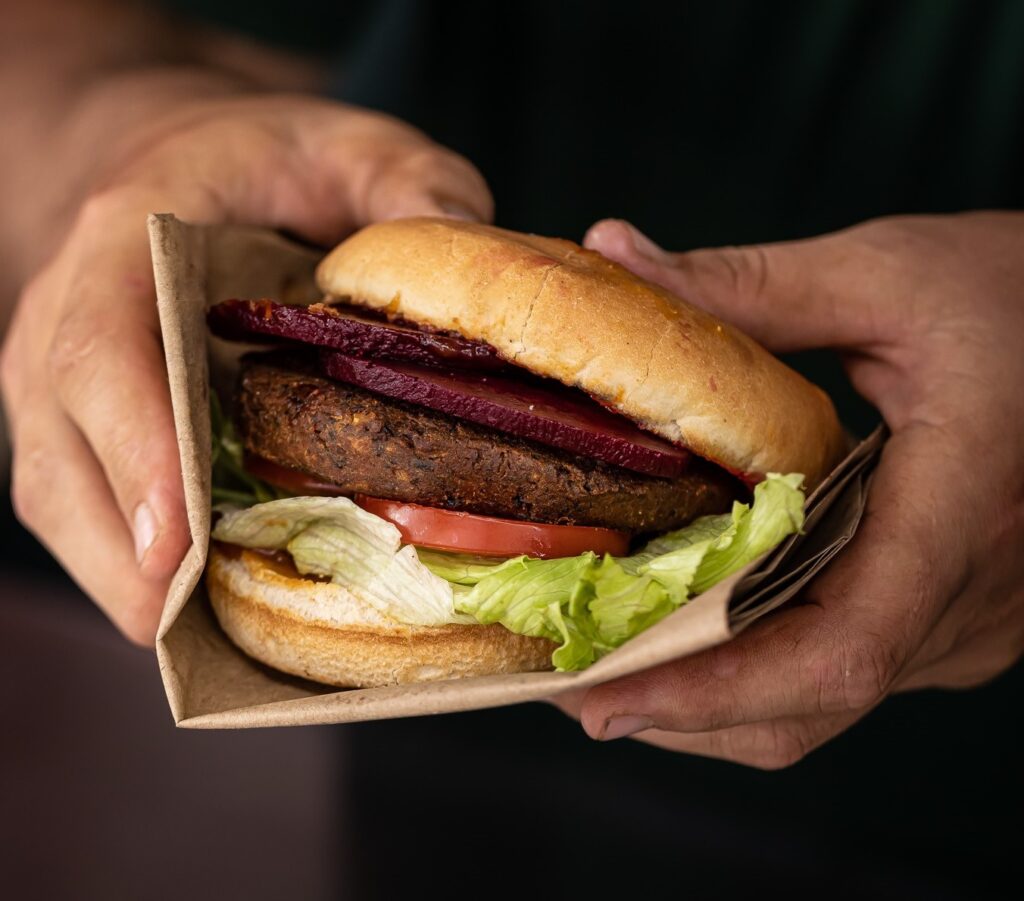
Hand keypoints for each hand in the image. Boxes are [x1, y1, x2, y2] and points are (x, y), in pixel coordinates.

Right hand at [0, 88, 490, 643]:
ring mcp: (64, 386)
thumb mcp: (345, 141)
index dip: (135, 447)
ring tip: (211, 651)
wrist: (179, 164)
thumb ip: (407, 181)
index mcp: (122, 241)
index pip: (100, 348)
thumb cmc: (263, 159)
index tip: (180, 541)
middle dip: (129, 557)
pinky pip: (92, 514)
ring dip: (130, 585)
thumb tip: (472, 254)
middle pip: (63, 456)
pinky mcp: (89, 429)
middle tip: (200, 640)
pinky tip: (209, 608)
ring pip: (65, 503)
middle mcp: (63, 322)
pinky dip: (139, 571)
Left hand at [553, 213, 1023, 766]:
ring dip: (713, 698)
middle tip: (567, 683)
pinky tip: (688, 628)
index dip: (711, 691)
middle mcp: (973, 597)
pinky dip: (758, 667)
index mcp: (958, 510)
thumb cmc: (1023, 291)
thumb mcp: (886, 274)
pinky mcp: (959, 615)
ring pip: (827, 701)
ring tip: (606, 662)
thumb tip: (612, 253)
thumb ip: (746, 284)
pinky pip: (848, 669)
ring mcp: (973, 621)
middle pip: (812, 700)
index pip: (837, 651)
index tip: (600, 696)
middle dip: (681, 707)